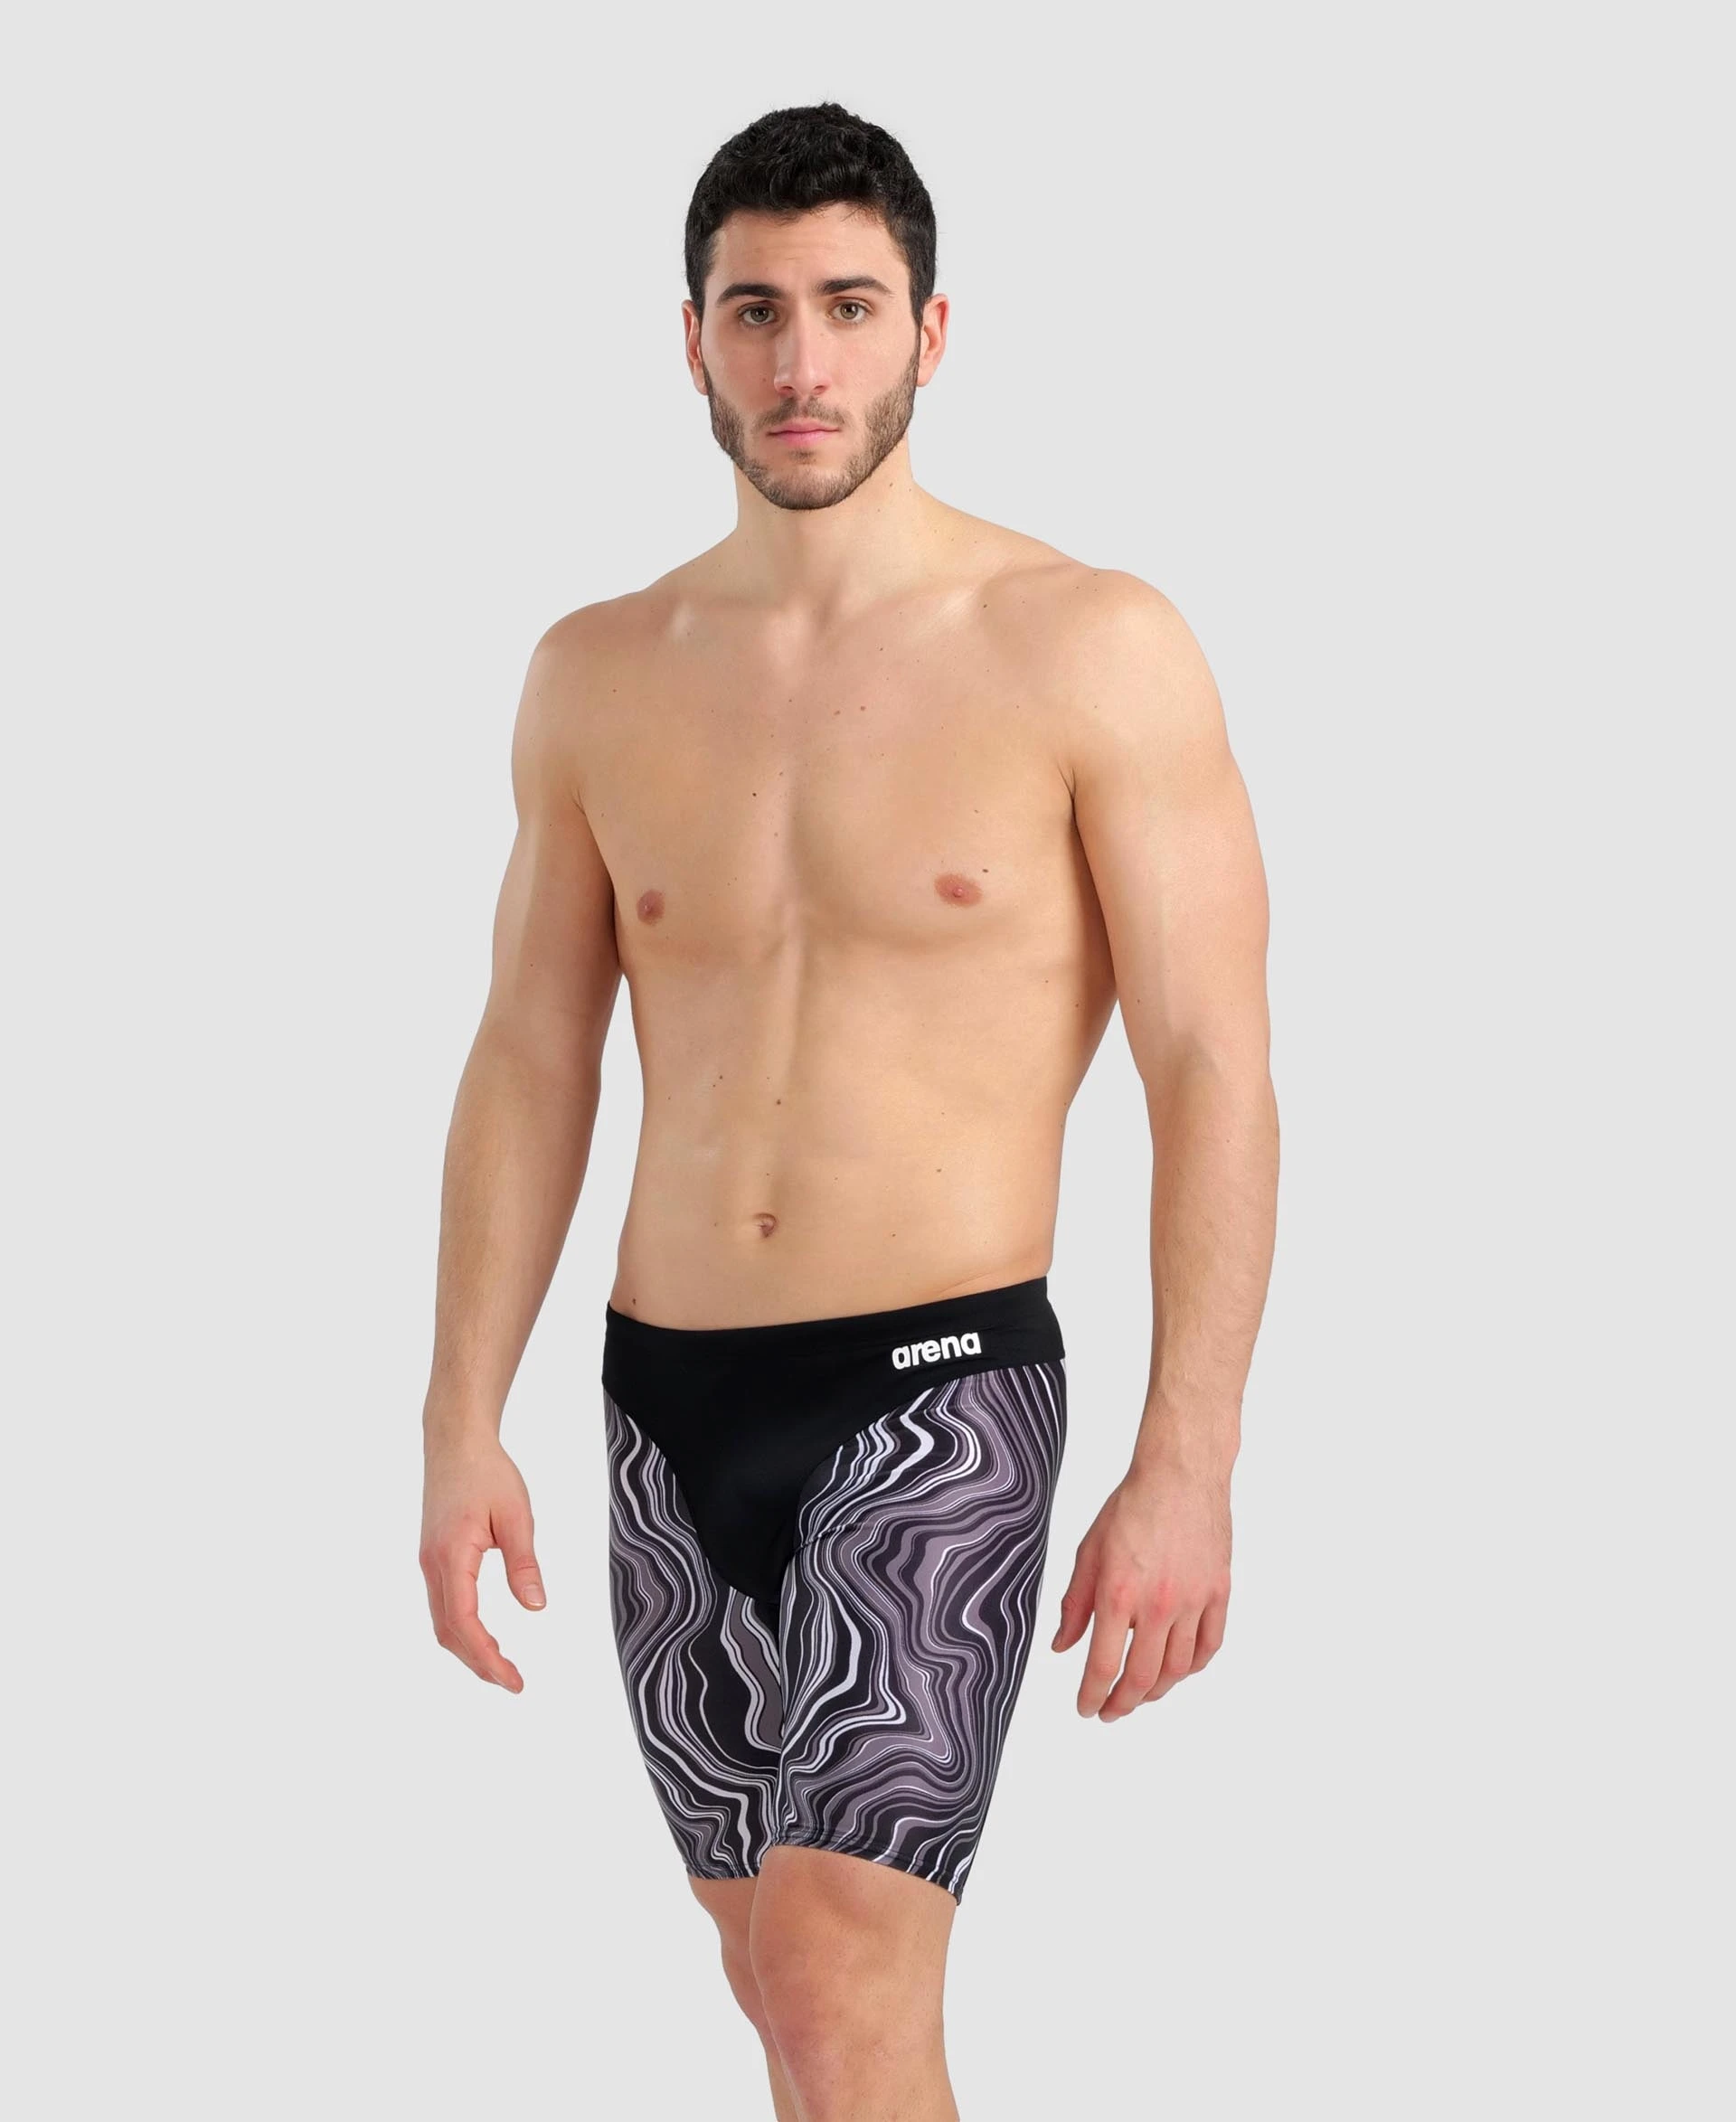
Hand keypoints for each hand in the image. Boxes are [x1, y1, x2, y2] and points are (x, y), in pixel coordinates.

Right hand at [419, 1432, 544, 1690]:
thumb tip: (536, 1607)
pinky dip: (461, 1629)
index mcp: (452, 1556)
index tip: (512, 1680)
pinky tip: (483, 1636)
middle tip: (512, 1682)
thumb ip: (524, 1563)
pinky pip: (443, 1605)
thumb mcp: (517, 1515)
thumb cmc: (488, 1473)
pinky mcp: (433, 1558)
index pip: (465, 1623)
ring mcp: (429, 1563)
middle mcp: (433, 1565)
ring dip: (468, 1649)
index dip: (487, 1658)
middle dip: (478, 1663)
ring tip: (501, 1666)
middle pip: (449, 1632)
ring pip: (442, 1621)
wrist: (455, 1443)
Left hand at [1051, 1454, 1230, 1719]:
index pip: (1103, 1665)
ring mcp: (1193, 1601)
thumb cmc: (1132, 1507)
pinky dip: (1192, 1667)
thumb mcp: (1089, 1551)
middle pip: (1142, 1678)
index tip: (1086, 1708)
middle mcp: (1158, 1604)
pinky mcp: (1219, 1593)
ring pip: (1178, 1669)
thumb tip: (1062, 1646)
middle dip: (1122, 1703)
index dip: (1092, 1695)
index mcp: (1119, 1593)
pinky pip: (1209, 1646)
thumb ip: (1075, 1603)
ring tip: (1140, 1696)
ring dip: (1156, 1692)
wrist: (1180, 1475)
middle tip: (1110, 1712)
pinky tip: (1178, 1671)